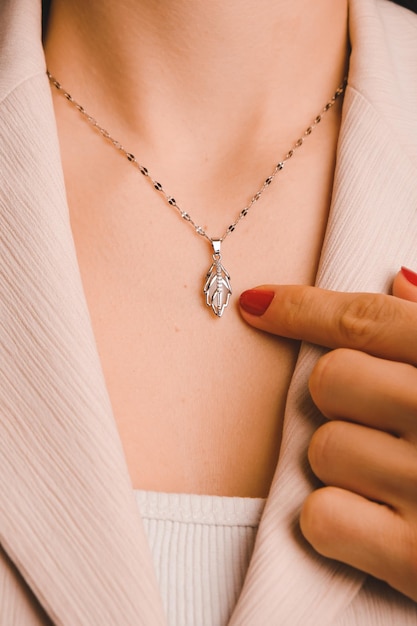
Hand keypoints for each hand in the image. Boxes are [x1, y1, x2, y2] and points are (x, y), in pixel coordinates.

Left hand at [239, 267, 416, 601]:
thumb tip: (396, 279)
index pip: (367, 319)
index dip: (303, 308)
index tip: (258, 304)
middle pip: (331, 379)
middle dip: (343, 402)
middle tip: (383, 426)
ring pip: (323, 450)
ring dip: (346, 468)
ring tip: (399, 483)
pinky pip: (322, 517)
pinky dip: (339, 524)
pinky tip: (381, 528)